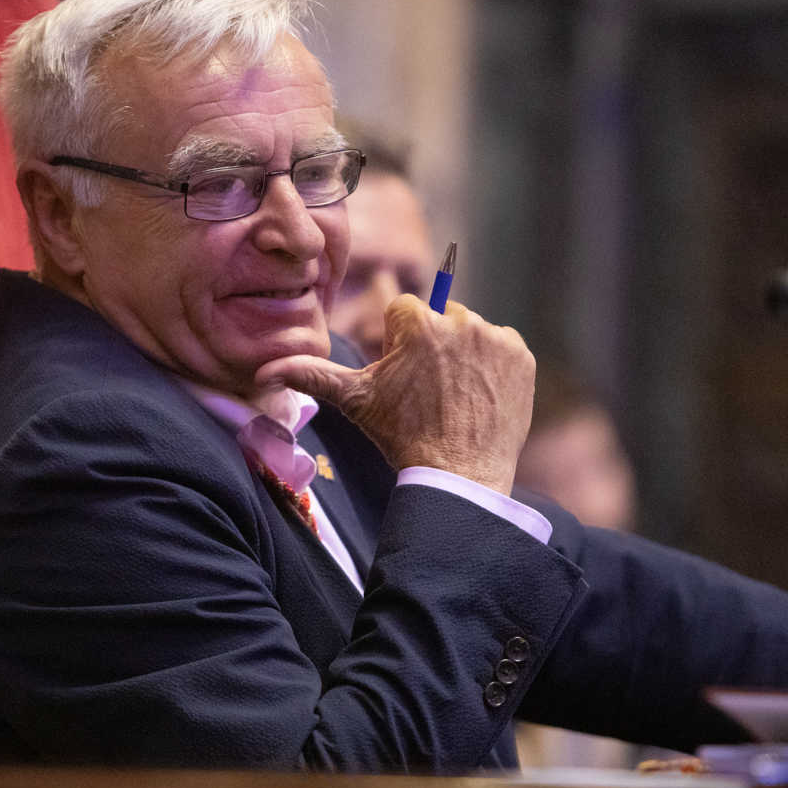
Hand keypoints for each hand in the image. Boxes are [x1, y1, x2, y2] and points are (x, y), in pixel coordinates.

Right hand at [258, 295, 534, 494]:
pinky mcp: (522, 356)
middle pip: (441, 318)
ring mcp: (495, 338)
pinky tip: (480, 397)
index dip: (400, 344)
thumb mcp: (355, 402)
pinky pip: (503, 348)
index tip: (404, 377)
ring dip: (464, 354)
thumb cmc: (402, 437)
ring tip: (455, 396)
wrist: (459, 476)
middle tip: (430, 390)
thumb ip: (313, 375)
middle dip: (434, 345)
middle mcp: (460, 322)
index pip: (405, 311)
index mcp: (417, 324)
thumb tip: (266, 371)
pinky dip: (494, 367)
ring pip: (472, 332)